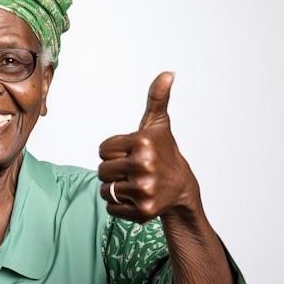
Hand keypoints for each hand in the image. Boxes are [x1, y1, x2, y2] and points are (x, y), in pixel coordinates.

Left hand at [98, 72, 200, 223]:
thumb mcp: (158, 124)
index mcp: (142, 142)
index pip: (103, 149)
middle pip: (101, 170)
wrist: (181, 189)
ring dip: (115, 188)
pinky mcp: (142, 211)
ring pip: (105, 189)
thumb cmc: (164, 153)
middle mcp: (144, 166)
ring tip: (134, 183)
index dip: (114, 152)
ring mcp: (143, 190)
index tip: (132, 153)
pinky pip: (111, 207)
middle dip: (114, 170)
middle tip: (133, 170)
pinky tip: (136, 197)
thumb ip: (157, 98)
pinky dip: (119, 205)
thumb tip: (167, 73)